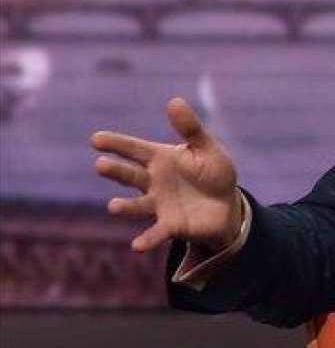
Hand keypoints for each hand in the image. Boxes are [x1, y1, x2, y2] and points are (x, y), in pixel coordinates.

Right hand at [91, 97, 240, 252]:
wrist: (226, 204)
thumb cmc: (213, 171)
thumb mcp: (206, 147)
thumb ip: (190, 128)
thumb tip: (173, 101)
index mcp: (160, 158)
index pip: (134, 149)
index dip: (116, 144)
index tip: (96, 139)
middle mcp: (153, 181)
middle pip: (130, 175)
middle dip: (115, 170)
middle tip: (100, 165)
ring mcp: (159, 204)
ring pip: (138, 205)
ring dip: (125, 207)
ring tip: (113, 206)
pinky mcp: (170, 225)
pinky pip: (157, 232)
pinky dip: (147, 239)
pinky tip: (136, 246)